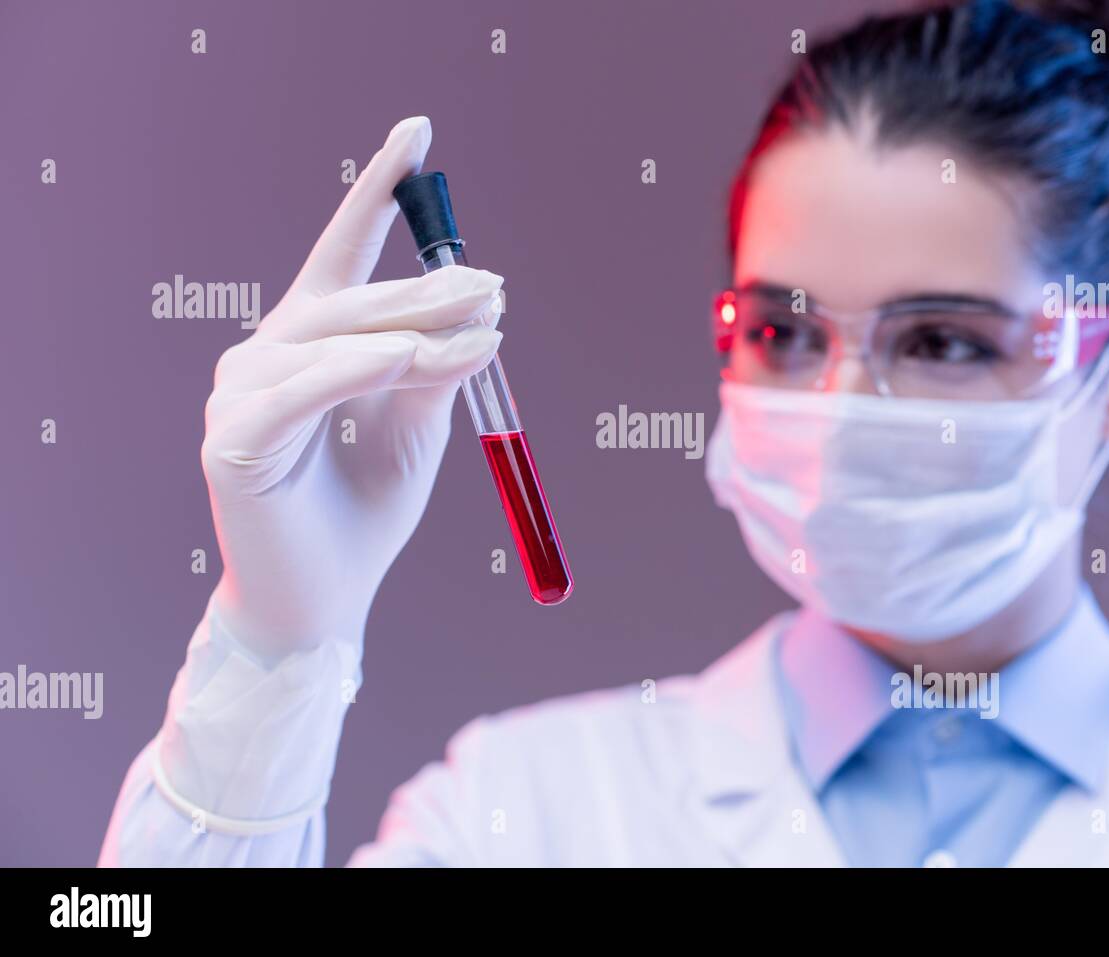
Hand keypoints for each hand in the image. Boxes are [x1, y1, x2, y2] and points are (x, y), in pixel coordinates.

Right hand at [200, 116, 503, 660]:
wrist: (326, 600)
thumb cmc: (367, 512)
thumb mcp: (418, 426)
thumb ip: (437, 367)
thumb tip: (483, 307)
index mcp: (309, 345)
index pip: (344, 255)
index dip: (376, 193)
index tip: (417, 131)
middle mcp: (266, 355)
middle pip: (352, 298)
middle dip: (429, 286)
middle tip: (497, 282)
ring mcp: (242, 395)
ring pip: (334, 337)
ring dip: (410, 326)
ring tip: (481, 317)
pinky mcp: (236, 440)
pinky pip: (306, 390)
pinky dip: (358, 369)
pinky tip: (405, 354)